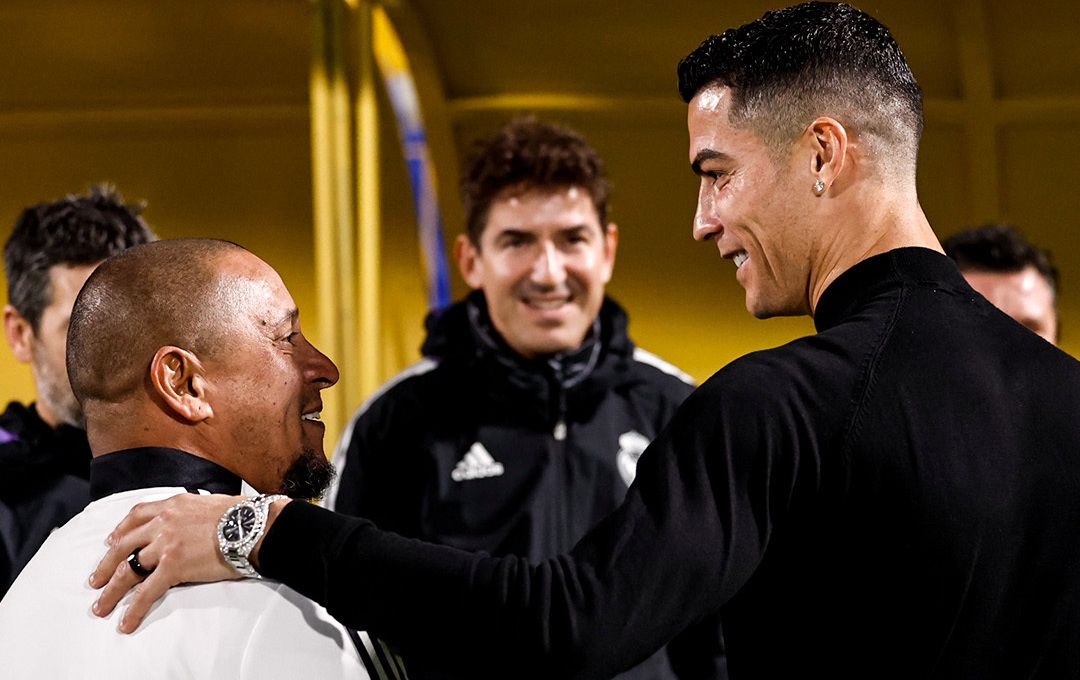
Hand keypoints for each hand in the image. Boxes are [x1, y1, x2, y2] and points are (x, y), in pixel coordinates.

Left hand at [89, 493, 243, 632]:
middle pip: (124, 544)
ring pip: (129, 568)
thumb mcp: (210, 504)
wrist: (253, 526)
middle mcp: (164, 522)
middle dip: (106, 564)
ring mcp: (165, 544)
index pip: (137, 514)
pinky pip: (147, 590)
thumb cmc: (242, 516)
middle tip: (97, 580)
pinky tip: (127, 620)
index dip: (120, 530)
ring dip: (112, 590)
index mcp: (174, 505)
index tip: (112, 541)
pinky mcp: (173, 565)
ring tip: (102, 606)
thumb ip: (193, 513)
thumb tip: (195, 523)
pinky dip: (134, 608)